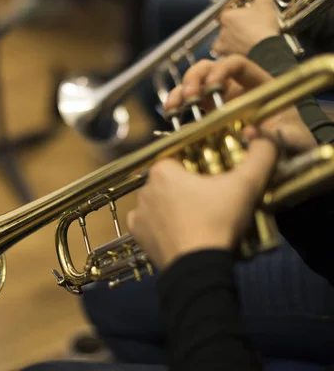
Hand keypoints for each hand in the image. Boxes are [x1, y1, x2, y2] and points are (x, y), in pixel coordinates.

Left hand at [127, 135, 277, 269]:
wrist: (197, 266)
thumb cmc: (218, 221)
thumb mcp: (246, 185)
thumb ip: (259, 156)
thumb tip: (266, 138)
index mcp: (163, 170)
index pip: (182, 160)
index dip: (201, 169)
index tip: (215, 183)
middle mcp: (145, 188)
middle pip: (171, 182)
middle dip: (188, 189)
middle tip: (210, 204)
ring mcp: (138, 212)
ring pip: (160, 202)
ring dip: (174, 208)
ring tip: (197, 220)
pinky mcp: (137, 234)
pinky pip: (148, 223)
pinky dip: (161, 226)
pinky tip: (179, 231)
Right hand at [164, 54, 316, 153]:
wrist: (285, 154)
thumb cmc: (291, 140)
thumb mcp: (291, 136)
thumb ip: (276, 135)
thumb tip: (251, 132)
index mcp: (257, 83)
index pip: (236, 63)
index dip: (222, 69)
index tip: (212, 87)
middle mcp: (235, 87)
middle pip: (208, 68)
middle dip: (194, 78)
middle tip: (189, 96)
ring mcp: (218, 99)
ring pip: (193, 83)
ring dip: (180, 91)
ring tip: (173, 106)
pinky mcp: (205, 114)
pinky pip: (186, 103)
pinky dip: (175, 105)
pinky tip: (170, 114)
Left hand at [212, 0, 280, 55]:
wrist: (265, 51)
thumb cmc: (263, 28)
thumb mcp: (265, 4)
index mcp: (226, 16)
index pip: (227, 9)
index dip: (237, 9)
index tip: (244, 11)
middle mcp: (221, 29)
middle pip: (225, 23)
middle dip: (234, 24)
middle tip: (247, 25)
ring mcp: (222, 43)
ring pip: (222, 38)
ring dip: (230, 37)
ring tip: (243, 37)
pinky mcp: (225, 55)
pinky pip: (222, 51)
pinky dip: (228, 50)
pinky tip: (237, 48)